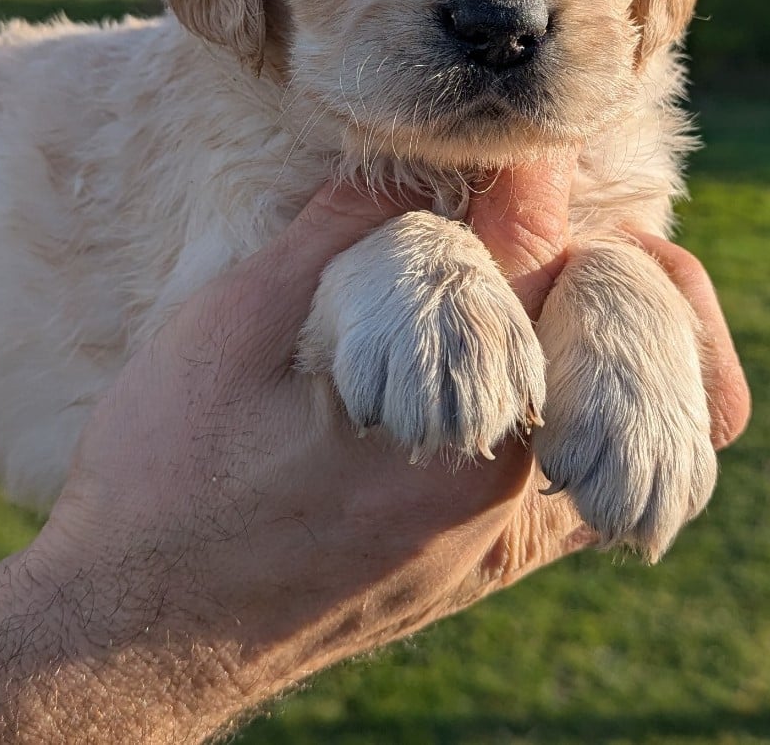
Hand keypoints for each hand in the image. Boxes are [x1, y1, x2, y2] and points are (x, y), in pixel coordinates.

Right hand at [33, 156, 749, 700]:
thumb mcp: (234, 325)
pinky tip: (538, 370)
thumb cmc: (166, 470)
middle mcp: (504, 485)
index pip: (536, 247)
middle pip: (610, 319)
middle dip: (573, 237)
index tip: (496, 140)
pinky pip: (596, 484)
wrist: (136, 629)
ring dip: (602, 319)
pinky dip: (594, 408)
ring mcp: (505, 539)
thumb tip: (412, 148)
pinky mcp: (486, 568)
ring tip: (544, 265)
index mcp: (445, 409)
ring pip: (633, 408)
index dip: (519, 170)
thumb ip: (338, 229)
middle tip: (519, 193)